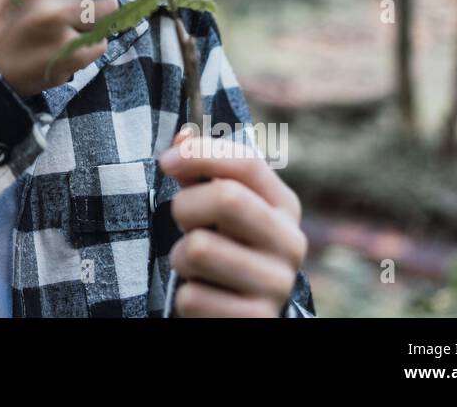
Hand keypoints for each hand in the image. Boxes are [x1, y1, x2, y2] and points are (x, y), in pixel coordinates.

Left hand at [158, 125, 307, 316]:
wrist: (241, 314)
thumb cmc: (223, 248)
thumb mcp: (215, 209)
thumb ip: (199, 172)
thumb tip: (182, 136)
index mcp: (284, 206)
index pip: (246, 162)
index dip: (200, 154)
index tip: (166, 161)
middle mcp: (291, 243)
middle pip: (226, 198)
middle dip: (186, 208)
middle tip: (184, 225)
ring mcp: (277, 285)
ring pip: (199, 249)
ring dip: (181, 258)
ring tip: (196, 267)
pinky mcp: (257, 320)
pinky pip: (193, 297)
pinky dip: (186, 298)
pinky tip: (205, 298)